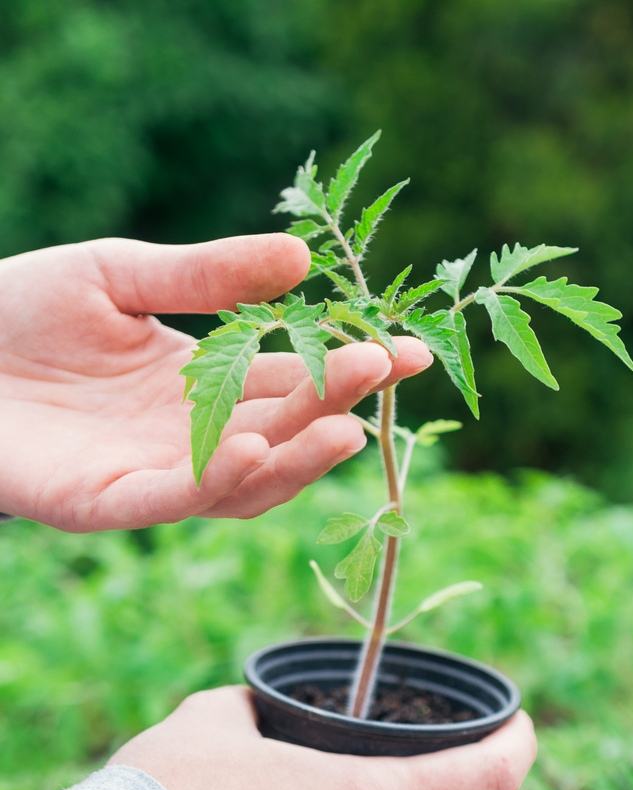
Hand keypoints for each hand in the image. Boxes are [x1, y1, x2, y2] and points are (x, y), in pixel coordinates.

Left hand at [0, 237, 431, 531]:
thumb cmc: (18, 309)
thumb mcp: (119, 274)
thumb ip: (204, 274)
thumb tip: (301, 256)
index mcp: (203, 383)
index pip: (293, 378)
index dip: (349, 367)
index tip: (407, 346)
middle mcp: (190, 437)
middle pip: (280, 432)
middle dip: (334, 405)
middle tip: (382, 370)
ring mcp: (150, 474)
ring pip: (242, 483)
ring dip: (294, 460)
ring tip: (342, 426)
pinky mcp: (103, 502)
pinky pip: (170, 499)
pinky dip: (214, 481)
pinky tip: (253, 446)